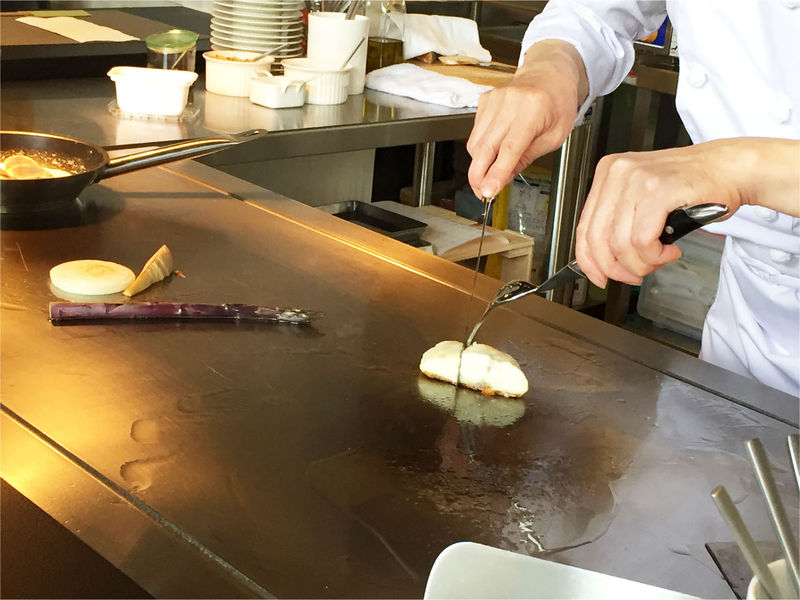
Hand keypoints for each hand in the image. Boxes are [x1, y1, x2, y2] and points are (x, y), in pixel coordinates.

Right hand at [466, 40, 587, 199]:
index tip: (488, 191)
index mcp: (533, 109)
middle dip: (479, 175)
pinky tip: (493, 149)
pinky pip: (476, 132)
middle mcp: (510, 102)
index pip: (510, 148)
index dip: (496, 173)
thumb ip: (527, 158)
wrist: (550, 73)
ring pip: (476, 143)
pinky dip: (481, 148)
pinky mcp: (485, 101)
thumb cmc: (557, 103)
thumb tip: (503, 179)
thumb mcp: (554, 137)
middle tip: (481, 192)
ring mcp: (494, 100)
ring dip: (479, 163)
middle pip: (485, 147)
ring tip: (489, 173)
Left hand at [574, 142, 744, 287]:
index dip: (589, 260)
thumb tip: (604, 260)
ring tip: (659, 259)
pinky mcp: (659, 189)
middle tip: (635, 275)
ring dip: (641, 263)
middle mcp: (618, 172)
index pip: (584, 227)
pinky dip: (655, 255)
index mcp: (609, 173)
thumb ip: (620, 223)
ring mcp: (637, 179)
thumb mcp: (643, 199)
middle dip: (616, 268)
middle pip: (598, 238)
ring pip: (620, 243)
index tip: (599, 276)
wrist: (731, 168)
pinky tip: (669, 251)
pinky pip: (642, 240)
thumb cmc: (692, 186)